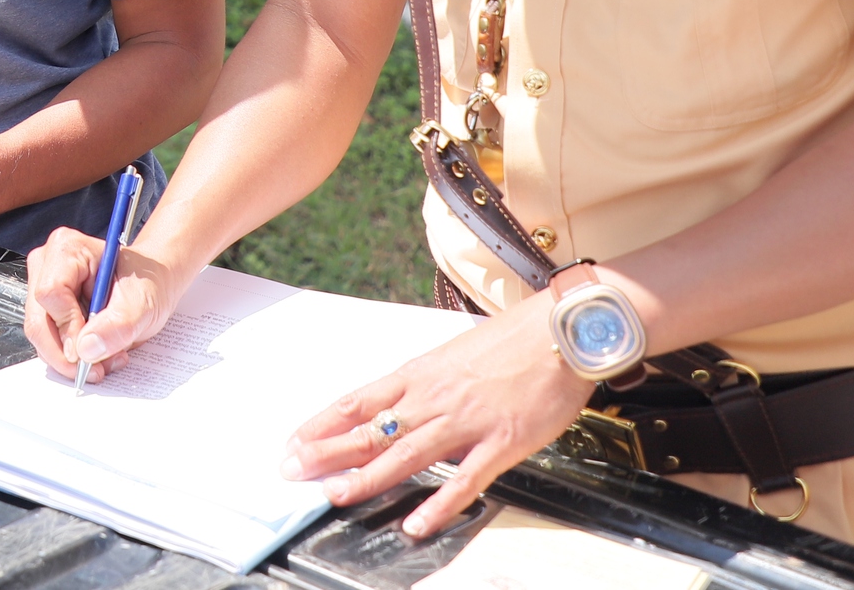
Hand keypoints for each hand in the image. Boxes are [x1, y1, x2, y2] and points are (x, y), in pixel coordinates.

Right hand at [21, 227, 184, 381]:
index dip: (67, 328)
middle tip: (95, 370)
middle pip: (38, 320)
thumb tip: (85, 349)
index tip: (89, 352)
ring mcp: (44, 288)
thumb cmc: (148, 282)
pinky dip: (73, 356)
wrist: (154, 284)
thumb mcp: (142, 303)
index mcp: (68, 249)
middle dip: (67, 354)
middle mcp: (48, 265)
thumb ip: (116, 325)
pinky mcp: (48, 310)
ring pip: (41, 336)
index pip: (50, 294)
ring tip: (106, 359)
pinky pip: (50, 342)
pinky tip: (99, 354)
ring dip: (72, 358)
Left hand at [281, 297, 593, 538]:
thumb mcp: (453, 355)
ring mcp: (465, 421)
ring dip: (367, 477)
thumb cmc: (510, 341)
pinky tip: (415, 523)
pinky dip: (438, 504)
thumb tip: (397, 404)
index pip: (357, 401)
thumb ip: (424, 383)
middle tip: (292, 471)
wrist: (561, 331)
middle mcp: (433, 397)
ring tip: (335, 495)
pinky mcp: (501, 443)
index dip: (321, 424)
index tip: (293, 442)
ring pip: (406, 454)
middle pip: (370, 429)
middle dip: (327, 452)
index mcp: (419, 373)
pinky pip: (464, 480)